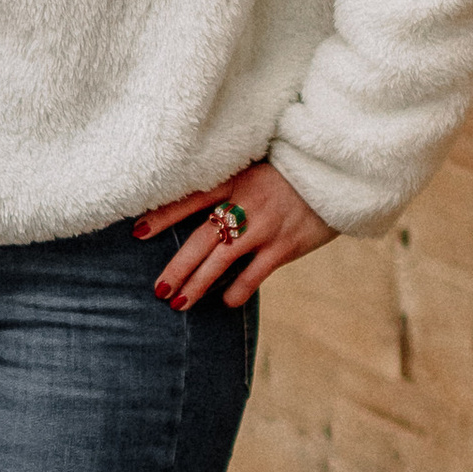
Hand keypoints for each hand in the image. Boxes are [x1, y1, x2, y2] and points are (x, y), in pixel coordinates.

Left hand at [134, 160, 333, 310]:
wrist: (336, 174)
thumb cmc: (292, 173)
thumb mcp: (257, 169)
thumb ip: (231, 187)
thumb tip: (203, 212)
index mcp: (235, 180)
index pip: (190, 198)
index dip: (162, 215)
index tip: (136, 232)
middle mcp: (245, 203)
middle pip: (201, 238)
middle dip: (177, 267)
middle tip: (158, 289)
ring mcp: (264, 227)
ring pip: (222, 260)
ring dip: (198, 284)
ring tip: (178, 302)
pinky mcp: (285, 246)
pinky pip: (255, 274)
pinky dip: (238, 290)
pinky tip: (225, 302)